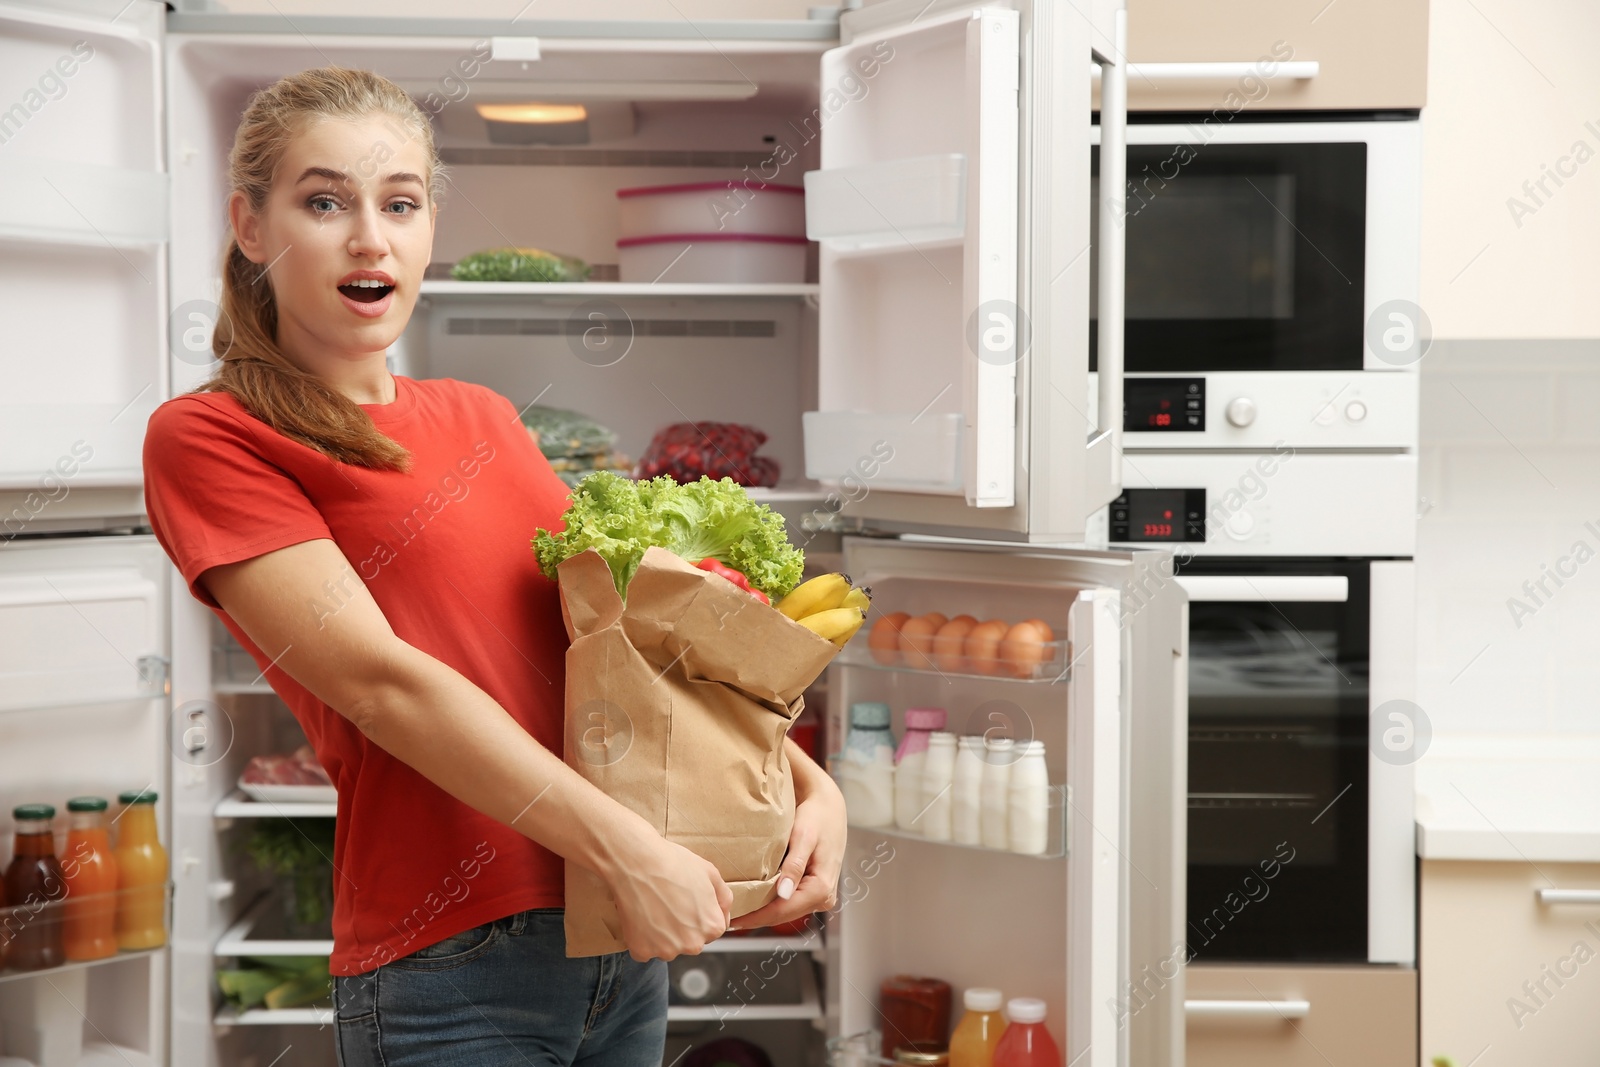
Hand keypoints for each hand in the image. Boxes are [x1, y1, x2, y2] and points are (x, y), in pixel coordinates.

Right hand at [607, 831, 732, 962]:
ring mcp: (666, 950)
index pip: (710, 930)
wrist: (637, 861)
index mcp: (712, 927)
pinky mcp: (642, 951)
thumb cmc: (672, 863)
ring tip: (652, 906)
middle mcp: (692, 944)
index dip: (697, 914)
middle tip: (668, 902)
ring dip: (661, 934)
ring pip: (666, 947)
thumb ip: (724, 898)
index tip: (685, 901)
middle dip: (681, 927)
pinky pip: (644, 949)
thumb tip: (724, 916)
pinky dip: (641, 937)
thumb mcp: (710, 873)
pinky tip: (639, 915)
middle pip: (688, 941)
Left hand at [731, 769, 846, 930]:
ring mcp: (821, 896)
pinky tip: (754, 900)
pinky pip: (790, 903)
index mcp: (822, 888)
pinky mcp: (815, 890)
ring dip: (763, 912)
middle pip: (783, 916)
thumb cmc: (817, 817)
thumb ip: (795, 866)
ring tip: (737, 910)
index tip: (732, 920)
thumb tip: (783, 894)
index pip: (783, 911)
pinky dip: (772, 903)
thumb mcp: (804, 837)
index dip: (756, 918)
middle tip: (727, 918)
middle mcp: (824, 897)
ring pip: (786, 912)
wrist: (829, 806)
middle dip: (756, 918)